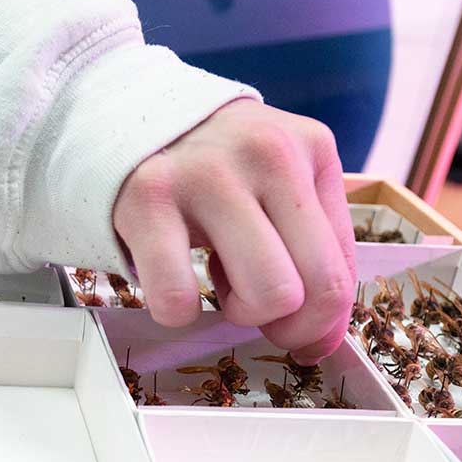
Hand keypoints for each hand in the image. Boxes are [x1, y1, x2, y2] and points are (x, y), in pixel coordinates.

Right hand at [112, 99, 355, 363]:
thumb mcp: (274, 187)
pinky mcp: (148, 198)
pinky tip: (168, 277)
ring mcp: (208, 173)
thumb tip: (318, 344)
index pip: (342, 269)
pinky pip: (178, 299)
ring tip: (213, 281)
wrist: (120, 117)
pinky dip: (174, 310)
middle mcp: (268, 152)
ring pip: (266, 296)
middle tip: (247, 303)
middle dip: (282, 322)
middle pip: (314, 289)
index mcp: (311, 148)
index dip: (318, 321)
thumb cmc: (208, 168)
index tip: (290, 328)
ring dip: (236, 313)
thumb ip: (309, 253)